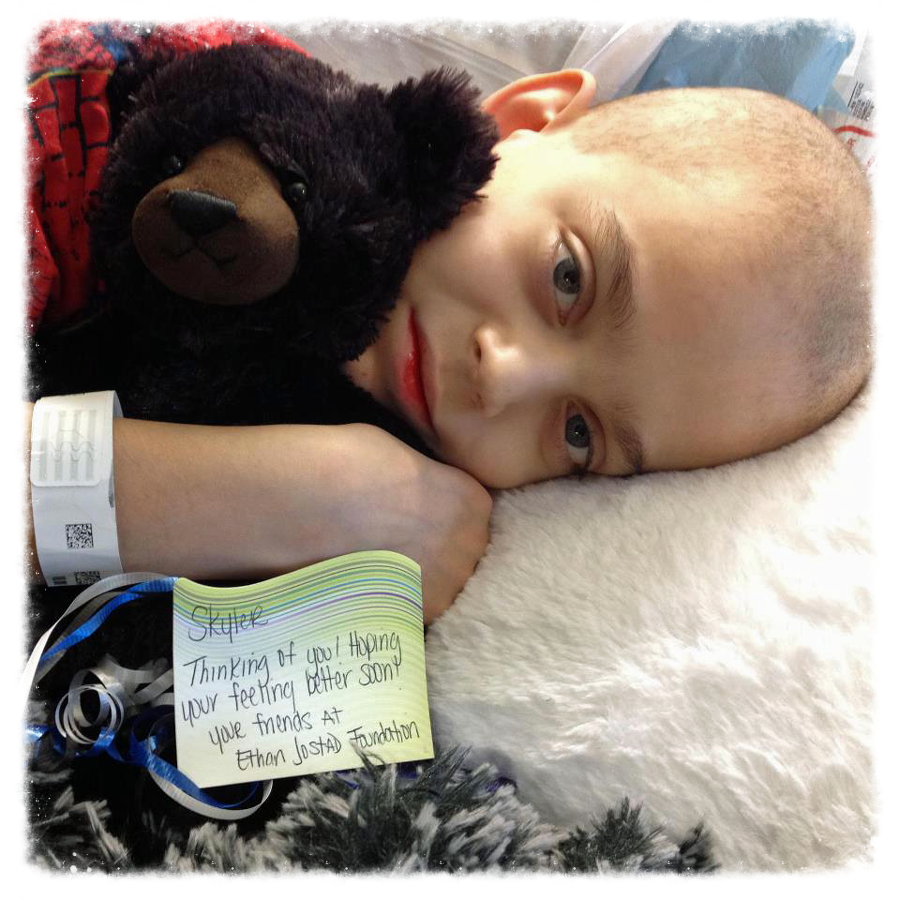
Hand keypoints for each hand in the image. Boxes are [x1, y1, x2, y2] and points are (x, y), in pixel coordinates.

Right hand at [108, 419, 489, 624]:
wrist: (298, 505)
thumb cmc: (345, 462)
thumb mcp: (398, 456)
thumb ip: (423, 482)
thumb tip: (416, 491)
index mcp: (474, 504)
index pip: (473, 513)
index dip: (441, 513)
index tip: (413, 511)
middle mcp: (468, 554)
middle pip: (460, 556)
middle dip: (432, 550)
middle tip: (387, 539)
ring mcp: (436, 595)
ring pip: (434, 589)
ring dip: (410, 581)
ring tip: (365, 564)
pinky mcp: (398, 624)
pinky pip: (402, 612)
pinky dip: (384, 604)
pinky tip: (354, 586)